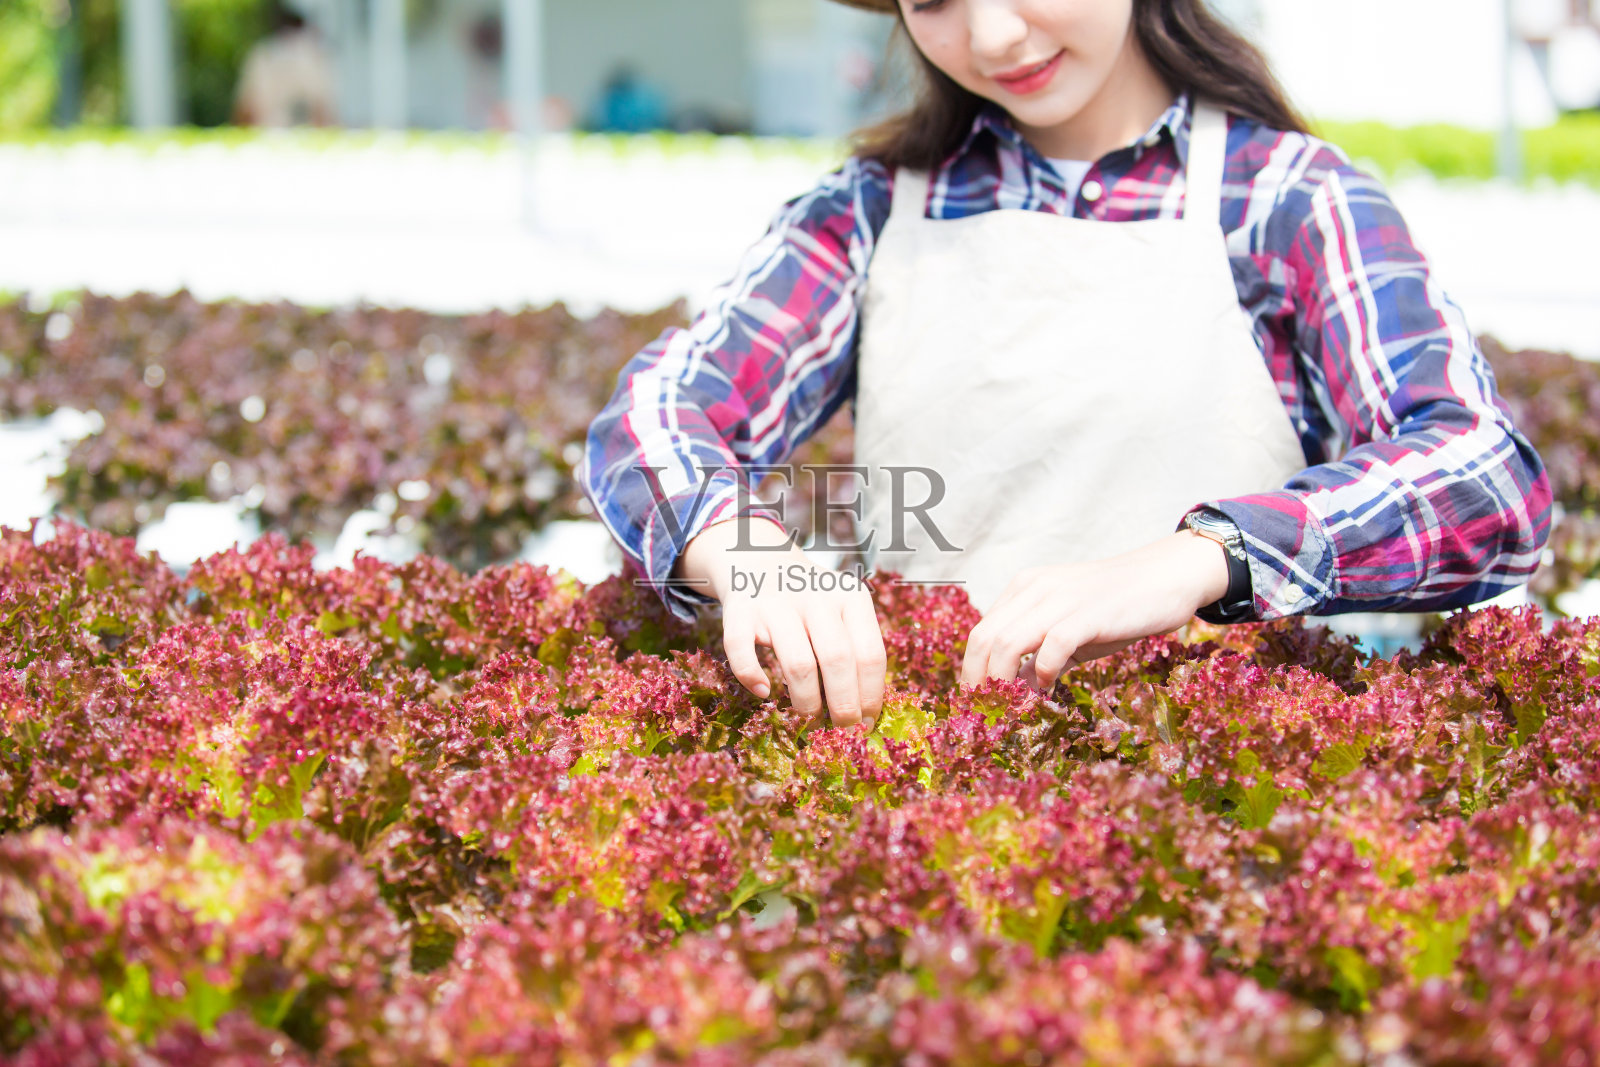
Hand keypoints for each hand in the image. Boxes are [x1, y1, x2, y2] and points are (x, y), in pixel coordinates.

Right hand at [674, 516, 886, 727]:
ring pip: (798, 663)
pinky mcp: (740, 609)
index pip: (871, 654)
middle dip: (843, 705)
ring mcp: (777, 602)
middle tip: (841, 729)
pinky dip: (751, 676)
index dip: (871, 696)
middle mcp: (817, 596)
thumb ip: (856, 649)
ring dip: (805, 700)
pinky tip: (763, 691)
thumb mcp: (843, 610)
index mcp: (852, 597)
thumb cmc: (812, 601)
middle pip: (838, 660)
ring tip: (807, 715)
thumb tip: (865, 713)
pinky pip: (742, 650)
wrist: (761, 559)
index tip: (866, 724)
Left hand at [958, 530, 1232, 689]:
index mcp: (1023, 589)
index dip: (972, 672)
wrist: (1166, 576)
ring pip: (1006, 643)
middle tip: (987, 714)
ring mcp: (1060, 599)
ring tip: (1013, 706)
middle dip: (978, 682)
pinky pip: (1051, 646)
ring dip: (1003, 682)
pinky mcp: (1088, 613)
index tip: (978, 704)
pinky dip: (1043, 672)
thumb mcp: (1068, 631)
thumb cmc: (1115, 608)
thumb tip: (1012, 692)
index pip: (980, 633)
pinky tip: (1050, 686)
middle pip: (982, 639)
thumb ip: (1037, 656)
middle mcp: (1034, 589)